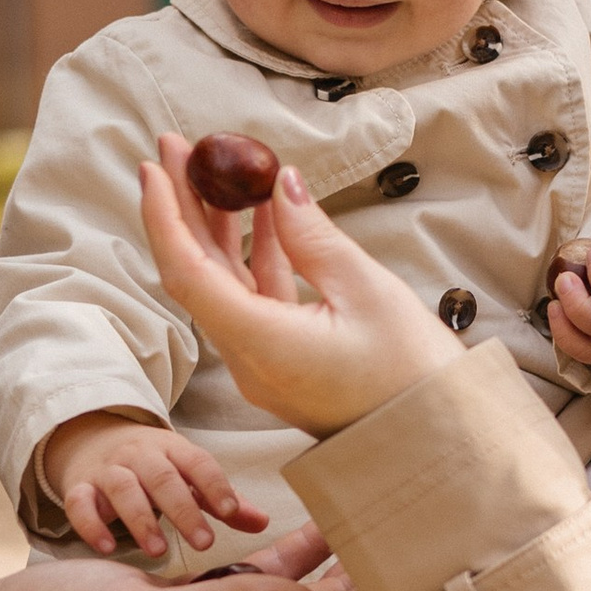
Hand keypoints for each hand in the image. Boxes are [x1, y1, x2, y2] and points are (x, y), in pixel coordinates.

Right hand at [38, 407, 268, 558]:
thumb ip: (222, 501)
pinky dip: (90, 525)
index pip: (198, 463)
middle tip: (204, 543)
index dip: (216, 486)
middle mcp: (140, 456)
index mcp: (173, 451)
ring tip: (158, 550)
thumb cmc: (152, 467)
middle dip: (183, 509)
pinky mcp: (78, 487)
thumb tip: (262, 522)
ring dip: (141, 519)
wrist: (91, 440)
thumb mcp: (187, 475)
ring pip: (123, 488)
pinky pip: (79, 503)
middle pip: (162, 477)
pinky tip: (106, 548)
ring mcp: (107, 471)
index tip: (232, 514)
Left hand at [138, 136, 459, 438]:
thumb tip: (281, 187)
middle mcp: (248, 359)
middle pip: (197, 274)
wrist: (435, 441)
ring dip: (218, 229)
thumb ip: (315, 236)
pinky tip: (264, 215)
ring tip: (216, 171)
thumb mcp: (368, 291)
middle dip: (183, 208)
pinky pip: (254, 302)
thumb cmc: (413, 375)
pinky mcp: (281, 364)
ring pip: (224, 286)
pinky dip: (254, 257)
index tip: (155, 166)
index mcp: (262, 344)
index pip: (189, 272)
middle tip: (177, 149)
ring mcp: (262, 365)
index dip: (165, 216)